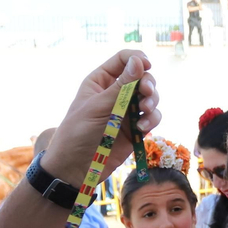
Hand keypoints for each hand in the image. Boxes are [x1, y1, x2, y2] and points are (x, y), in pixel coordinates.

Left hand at [42, 50, 161, 186]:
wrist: (75, 168)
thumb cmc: (78, 133)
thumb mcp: (98, 107)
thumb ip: (121, 86)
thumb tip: (139, 61)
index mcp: (101, 81)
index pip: (123, 60)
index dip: (137, 59)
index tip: (147, 65)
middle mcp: (116, 93)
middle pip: (142, 77)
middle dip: (148, 84)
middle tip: (146, 94)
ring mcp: (127, 111)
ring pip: (150, 97)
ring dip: (152, 102)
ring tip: (144, 113)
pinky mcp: (135, 128)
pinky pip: (152, 117)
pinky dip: (152, 120)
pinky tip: (142, 128)